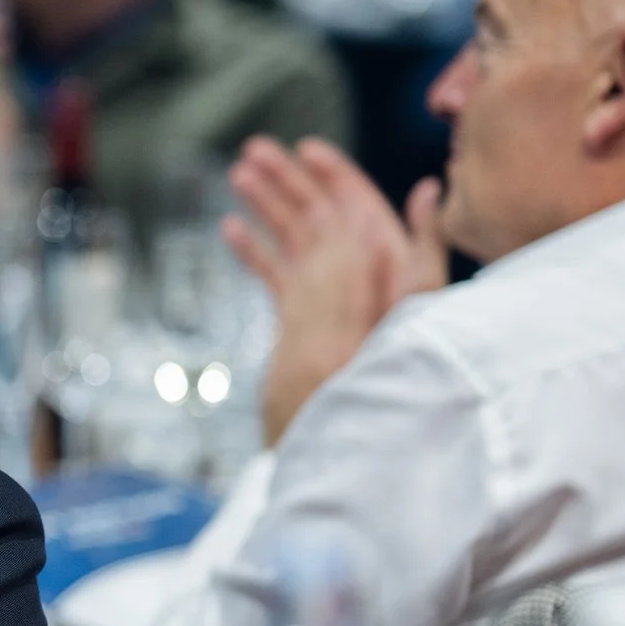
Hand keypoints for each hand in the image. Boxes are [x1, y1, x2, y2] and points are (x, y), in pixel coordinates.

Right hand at [222, 136, 447, 442]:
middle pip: (330, 222)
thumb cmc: (368, 415)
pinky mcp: (309, 336)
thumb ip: (351, 275)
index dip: (336, 177)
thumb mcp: (357, 340)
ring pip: (302, 247)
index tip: (303, 149)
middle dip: (293, 184)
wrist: (352, 475)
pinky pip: (284, 283)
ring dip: (270, 209)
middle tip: (252, 152)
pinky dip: (258, 254)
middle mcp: (368, 293)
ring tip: (237, 176)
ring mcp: (336, 314)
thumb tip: (345, 216)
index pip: (366, 213)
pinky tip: (231, 231)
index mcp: (393, 286)